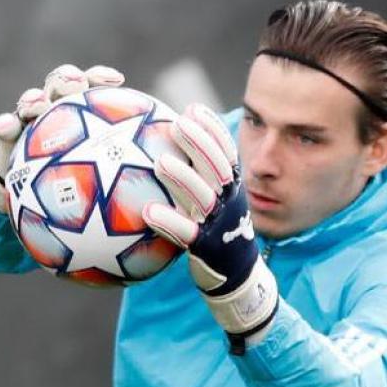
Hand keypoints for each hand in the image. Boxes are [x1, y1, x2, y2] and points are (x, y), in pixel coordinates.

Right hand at [0, 64, 125, 211]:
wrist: (35, 197)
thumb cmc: (79, 184)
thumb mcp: (103, 181)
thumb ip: (124, 172)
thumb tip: (159, 171)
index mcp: (80, 112)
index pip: (91, 85)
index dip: (101, 77)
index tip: (116, 80)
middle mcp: (55, 108)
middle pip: (60, 83)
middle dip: (67, 78)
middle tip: (76, 82)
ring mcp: (29, 119)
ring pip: (30, 100)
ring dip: (33, 98)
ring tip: (36, 102)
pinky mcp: (7, 134)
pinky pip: (3, 128)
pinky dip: (2, 125)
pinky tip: (1, 128)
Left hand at [142, 104, 278, 351]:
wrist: (237, 278)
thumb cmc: (217, 234)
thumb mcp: (214, 203)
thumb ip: (197, 177)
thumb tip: (165, 145)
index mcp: (232, 188)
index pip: (227, 152)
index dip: (212, 129)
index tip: (193, 108)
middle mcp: (230, 203)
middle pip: (217, 167)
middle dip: (200, 143)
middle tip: (178, 123)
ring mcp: (220, 225)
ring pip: (204, 197)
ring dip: (183, 178)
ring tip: (161, 162)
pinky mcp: (207, 248)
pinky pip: (186, 233)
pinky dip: (169, 221)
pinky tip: (149, 211)